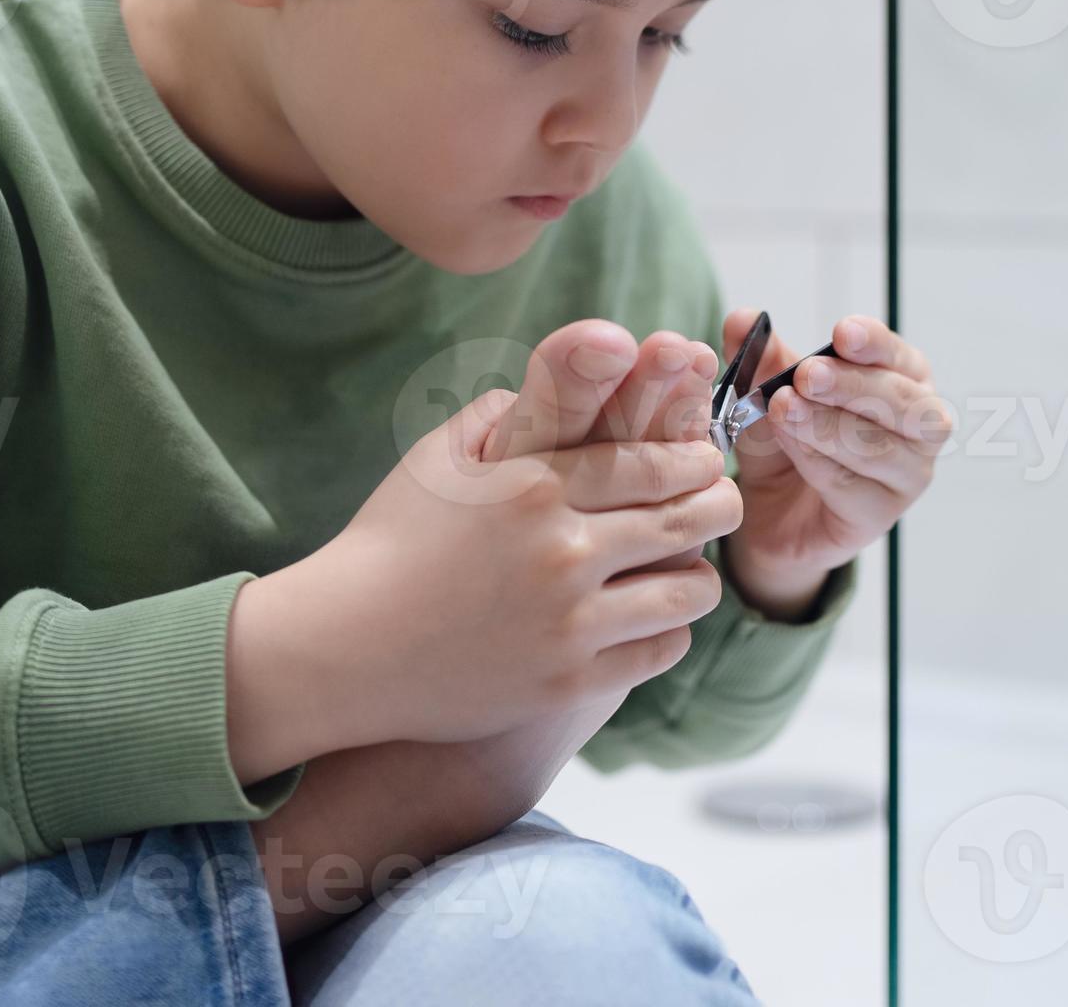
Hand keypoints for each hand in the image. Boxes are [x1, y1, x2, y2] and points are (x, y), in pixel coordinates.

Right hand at [229, 321, 737, 765]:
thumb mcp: (438, 457)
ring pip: (686, 591)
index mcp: (534, 486)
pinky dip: (667, 631)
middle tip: (725, 503)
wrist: (342, 647)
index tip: (708, 458)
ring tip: (692, 570)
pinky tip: (654, 619)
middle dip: (718, 504)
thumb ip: (506, 413)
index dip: (694, 459)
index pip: (651, 462)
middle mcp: (561, 551)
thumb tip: (556, 384)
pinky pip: (659, 650)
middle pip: (685, 519)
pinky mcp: (566, 681)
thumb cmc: (389, 543)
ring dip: (698, 576)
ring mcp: (567, 623)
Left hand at [719, 310, 949, 618]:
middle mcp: (920, 427)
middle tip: (805, 374)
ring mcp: (907, 475)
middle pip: (903, 403)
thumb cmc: (790, 440)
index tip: (843, 333)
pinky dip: (818, 462)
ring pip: (878, 447)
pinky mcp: (880, 515)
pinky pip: (853, 487)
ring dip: (828, 425)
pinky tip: (790, 444)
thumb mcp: (770, 391)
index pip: (902, 358)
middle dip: (851, 385)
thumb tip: (743, 318)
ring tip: (784, 407)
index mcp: (905, 381)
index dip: (875, 344)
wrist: (774, 510)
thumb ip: (760, 356)